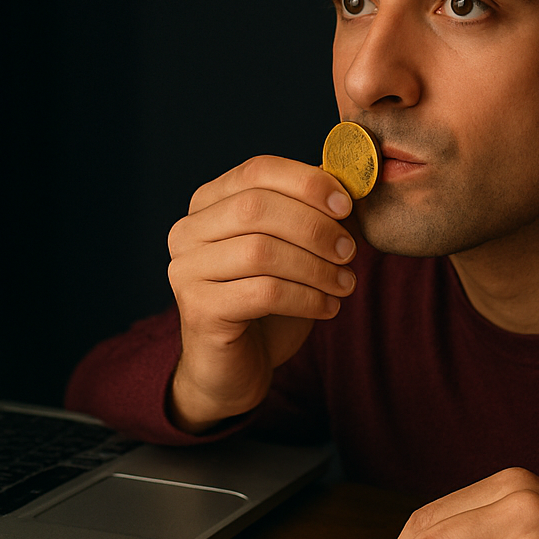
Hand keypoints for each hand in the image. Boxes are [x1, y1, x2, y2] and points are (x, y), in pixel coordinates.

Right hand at [166, 155, 356, 432]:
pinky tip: (329, 307)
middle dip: (313, 227)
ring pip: (261, 251)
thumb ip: (311, 213)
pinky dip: (306, 297)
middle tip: (349, 250)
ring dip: (315, 266)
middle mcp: (188, 232)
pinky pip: (263, 293)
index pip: (256, 170)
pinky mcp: (199, 310)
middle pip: (256, 207)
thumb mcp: (291, 249)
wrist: (235, 368)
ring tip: (345, 283)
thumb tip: (352, 183)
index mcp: (208, 204)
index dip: (306, 182)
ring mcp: (187, 271)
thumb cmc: (267, 303)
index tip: (347, 204)